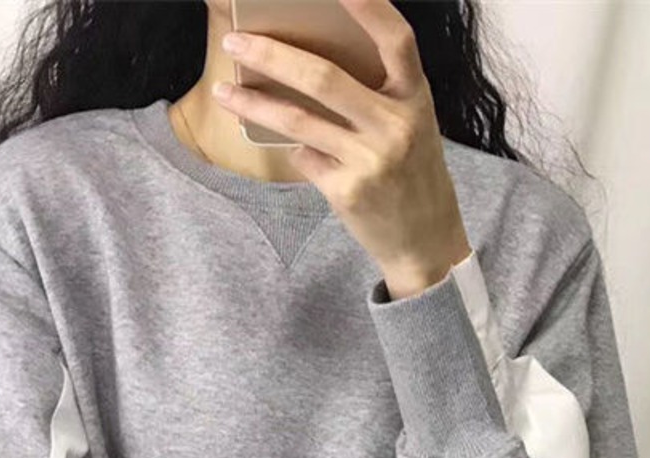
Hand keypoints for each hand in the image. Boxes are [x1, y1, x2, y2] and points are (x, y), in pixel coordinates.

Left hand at [214, 0, 471, 295]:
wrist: (425, 241)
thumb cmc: (412, 171)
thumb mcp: (411, 123)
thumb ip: (377, 92)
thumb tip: (308, 59)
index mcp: (415, 97)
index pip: (396, 39)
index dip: (369, 6)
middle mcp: (395, 126)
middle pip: (323, 77)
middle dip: (271, 55)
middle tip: (234, 41)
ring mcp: (370, 160)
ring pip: (298, 120)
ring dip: (254, 103)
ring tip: (224, 91)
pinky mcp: (347, 191)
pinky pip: (304, 157)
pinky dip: (293, 148)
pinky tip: (288, 145)